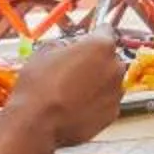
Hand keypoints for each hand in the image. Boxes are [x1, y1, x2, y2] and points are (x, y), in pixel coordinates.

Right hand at [2, 36, 126, 150]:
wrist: (37, 123)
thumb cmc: (39, 84)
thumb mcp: (44, 51)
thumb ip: (64, 44)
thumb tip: (67, 47)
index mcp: (101, 46)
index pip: (105, 30)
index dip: (92, 34)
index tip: (86, 39)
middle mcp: (115, 67)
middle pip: (109, 57)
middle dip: (95, 60)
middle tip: (73, 69)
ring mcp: (116, 93)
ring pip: (109, 81)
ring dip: (97, 82)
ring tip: (73, 91)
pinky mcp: (112, 114)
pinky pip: (106, 101)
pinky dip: (96, 102)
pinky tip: (76, 105)